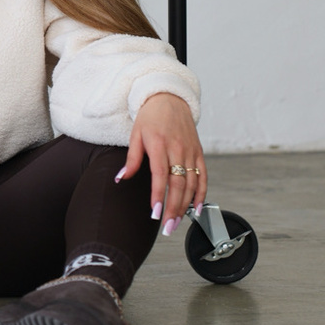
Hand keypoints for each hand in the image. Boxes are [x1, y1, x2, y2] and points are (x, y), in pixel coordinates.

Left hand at [118, 93, 205, 235]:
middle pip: (178, 184)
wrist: (169, 98)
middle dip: (173, 208)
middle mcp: (177, 149)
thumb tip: (122, 178)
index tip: (155, 213)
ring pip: (191, 183)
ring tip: (177, 222)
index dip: (158, 195)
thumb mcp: (136, 134)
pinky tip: (197, 208)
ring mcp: (190, 151)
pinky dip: (201, 194)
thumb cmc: (150, 116)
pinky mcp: (199, 152)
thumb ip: (131, 159)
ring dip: (185, 206)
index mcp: (159, 144)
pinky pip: (203, 176)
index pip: (160, 175)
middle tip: (167, 227)